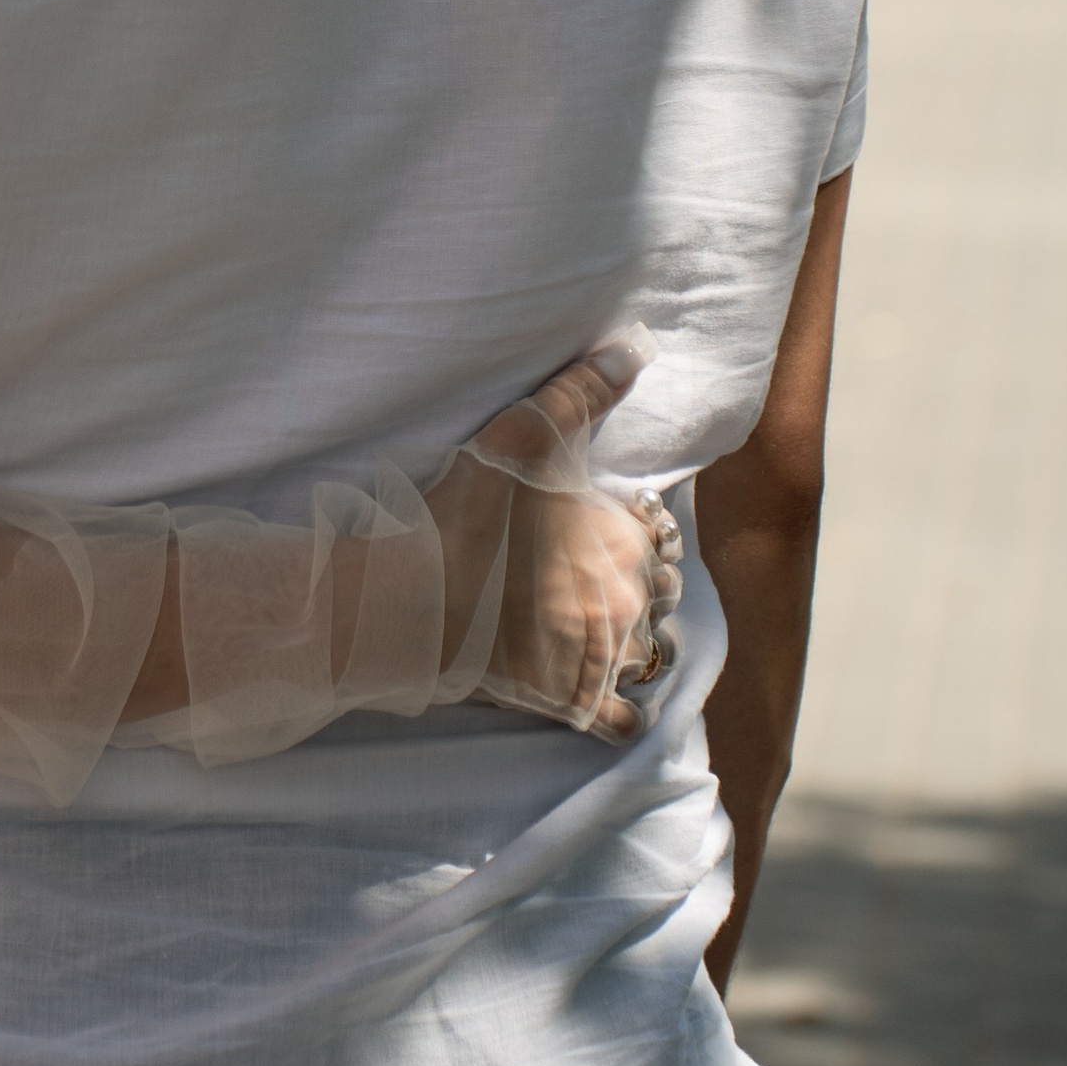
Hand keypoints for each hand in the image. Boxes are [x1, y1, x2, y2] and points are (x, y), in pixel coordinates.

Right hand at [439, 347, 682, 742]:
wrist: (414, 600)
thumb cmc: (467, 515)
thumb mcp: (523, 435)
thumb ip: (582, 390)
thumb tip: (636, 346)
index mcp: (625, 543)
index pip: (650, 533)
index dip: (623, 527)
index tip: (585, 526)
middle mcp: (627, 603)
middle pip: (652, 593)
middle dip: (630, 586)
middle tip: (581, 576)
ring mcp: (601, 658)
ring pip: (644, 654)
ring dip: (629, 645)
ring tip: (594, 632)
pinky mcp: (571, 702)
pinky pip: (617, 719)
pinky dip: (615, 713)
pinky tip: (602, 704)